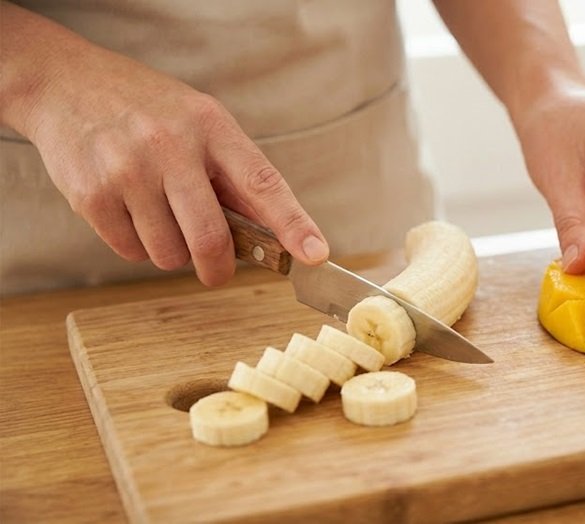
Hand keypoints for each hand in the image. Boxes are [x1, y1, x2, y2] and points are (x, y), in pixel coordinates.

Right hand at [18, 41, 327, 285]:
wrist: (66, 85)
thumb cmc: (149, 110)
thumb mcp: (202, 122)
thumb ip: (235, 174)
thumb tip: (274, 234)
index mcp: (211, 127)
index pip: (262, 183)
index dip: (293, 224)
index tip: (315, 254)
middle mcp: (170, 147)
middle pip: (209, 237)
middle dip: (218, 269)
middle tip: (217, 272)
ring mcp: (127, 171)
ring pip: (168, 254)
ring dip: (173, 252)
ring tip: (160, 216)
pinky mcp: (91, 195)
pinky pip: (131, 251)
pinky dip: (138, 246)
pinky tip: (131, 211)